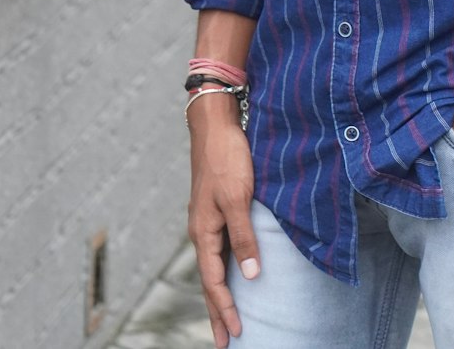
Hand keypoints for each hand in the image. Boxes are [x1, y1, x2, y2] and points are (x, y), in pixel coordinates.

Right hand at [187, 94, 259, 346]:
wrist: (215, 125)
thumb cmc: (227, 159)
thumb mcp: (238, 197)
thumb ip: (244, 235)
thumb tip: (251, 273)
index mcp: (203, 232)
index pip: (213, 282)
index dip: (225, 308)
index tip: (236, 334)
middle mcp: (202, 230)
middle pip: (209, 280)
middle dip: (217, 311)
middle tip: (224, 342)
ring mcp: (207, 220)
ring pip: (213, 266)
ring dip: (220, 293)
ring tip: (227, 317)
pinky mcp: (215, 209)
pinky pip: (218, 249)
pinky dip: (224, 269)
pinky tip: (234, 272)